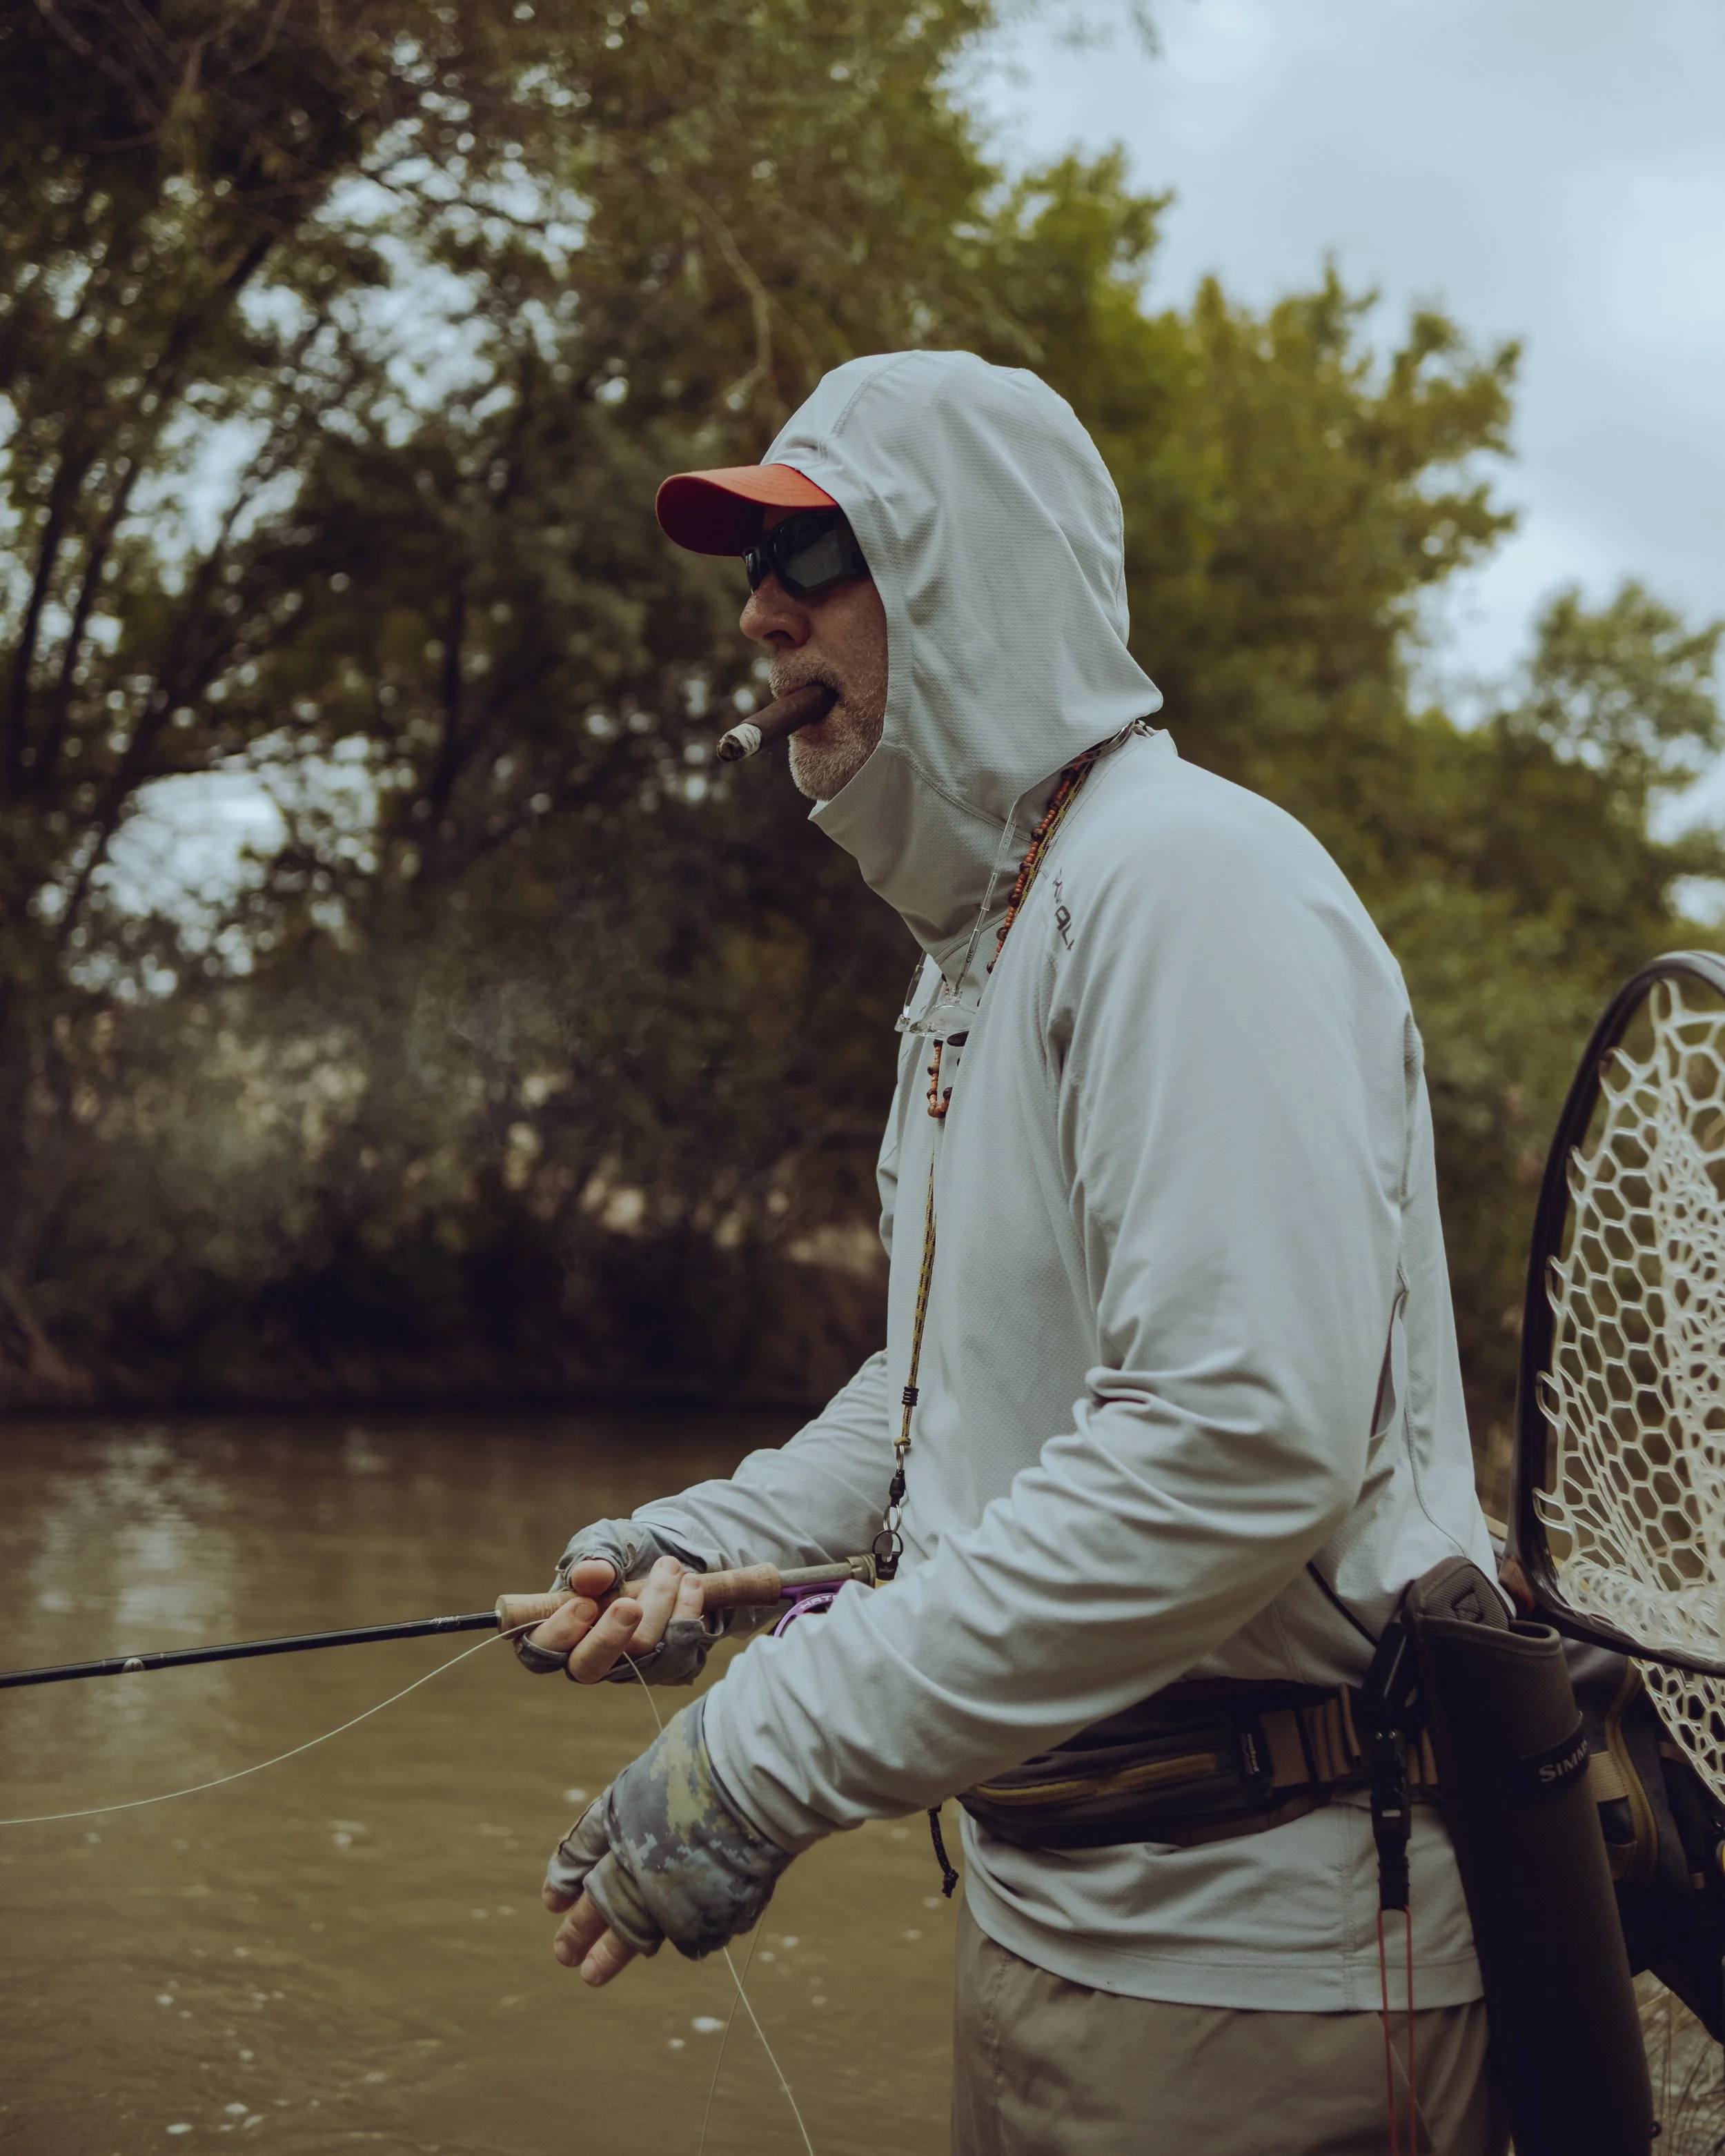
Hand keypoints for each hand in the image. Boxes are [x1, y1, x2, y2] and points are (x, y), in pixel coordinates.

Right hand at [523, 1554, 706, 1682]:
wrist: (668, 1557)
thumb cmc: (621, 1555)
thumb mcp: (603, 1543)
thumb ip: (594, 1557)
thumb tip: (593, 1574)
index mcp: (560, 1627)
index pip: (542, 1648)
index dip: (560, 1632)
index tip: (584, 1605)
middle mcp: (590, 1655)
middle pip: (589, 1667)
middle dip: (610, 1637)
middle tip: (630, 1606)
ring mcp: (629, 1667)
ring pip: (641, 1654)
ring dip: (660, 1606)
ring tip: (671, 1568)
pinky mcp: (667, 1668)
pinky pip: (679, 1654)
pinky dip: (687, 1614)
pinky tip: (691, 1585)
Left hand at [540, 1697, 794, 1981]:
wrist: (753, 1777)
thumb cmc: (715, 1753)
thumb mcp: (667, 1767)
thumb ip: (652, 1802)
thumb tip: (642, 1828)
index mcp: (618, 1814)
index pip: (580, 1850)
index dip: (565, 1875)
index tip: (552, 1900)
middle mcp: (632, 1858)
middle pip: (598, 1899)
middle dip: (579, 1927)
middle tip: (563, 1953)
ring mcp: (663, 1891)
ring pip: (629, 1930)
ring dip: (609, 1952)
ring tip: (590, 1973)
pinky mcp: (697, 1916)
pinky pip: (684, 1932)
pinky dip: (679, 1933)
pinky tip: (673, 1939)